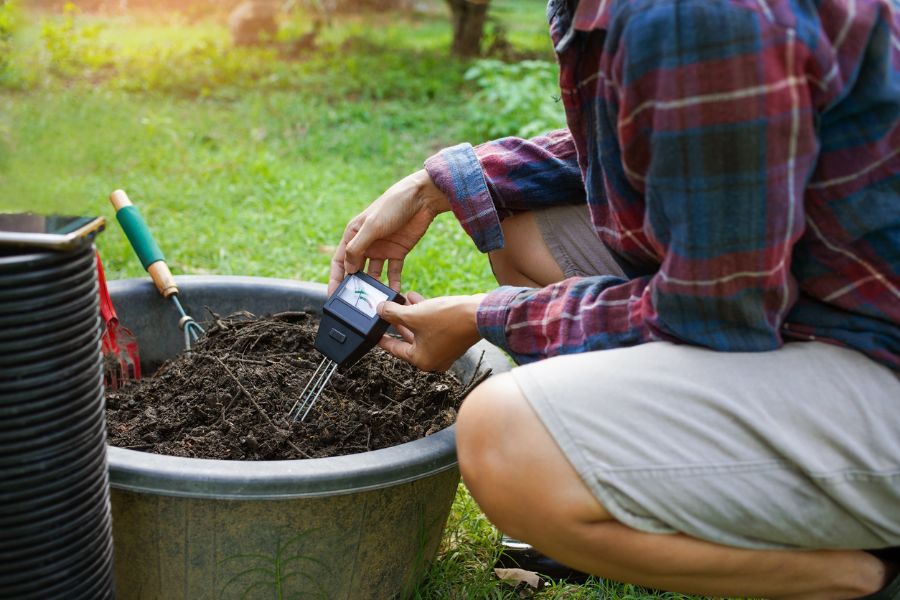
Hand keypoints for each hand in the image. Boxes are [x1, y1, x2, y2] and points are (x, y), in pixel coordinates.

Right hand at [328, 170, 449, 294]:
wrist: (422, 198)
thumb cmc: (393, 205)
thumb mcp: (372, 226)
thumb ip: (358, 248)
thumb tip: (348, 270)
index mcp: (353, 234)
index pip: (340, 261)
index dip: (335, 279)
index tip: (333, 296)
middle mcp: (366, 243)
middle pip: (355, 270)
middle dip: (354, 286)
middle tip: (355, 304)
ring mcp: (382, 249)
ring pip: (373, 274)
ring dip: (373, 287)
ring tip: (374, 302)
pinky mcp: (398, 252)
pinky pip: (393, 273)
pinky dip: (392, 283)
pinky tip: (393, 294)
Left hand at [377, 292, 484, 371]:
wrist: (480, 314)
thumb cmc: (449, 320)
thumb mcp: (414, 315)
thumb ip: (393, 313)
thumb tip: (380, 310)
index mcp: (421, 360)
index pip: (395, 350)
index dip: (382, 338)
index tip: (374, 334)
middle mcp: (433, 359)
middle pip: (408, 339)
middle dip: (398, 321)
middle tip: (387, 311)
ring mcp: (445, 349)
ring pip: (421, 331)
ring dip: (411, 314)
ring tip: (402, 299)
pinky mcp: (454, 338)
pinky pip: (433, 327)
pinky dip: (425, 314)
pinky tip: (417, 298)